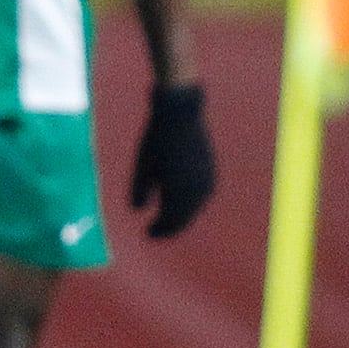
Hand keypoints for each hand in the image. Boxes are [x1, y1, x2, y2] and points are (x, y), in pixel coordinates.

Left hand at [130, 83, 215, 237]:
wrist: (181, 113)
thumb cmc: (156, 139)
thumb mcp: (143, 165)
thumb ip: (140, 190)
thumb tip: (137, 210)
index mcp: (179, 191)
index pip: (170, 220)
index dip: (159, 230)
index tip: (147, 234)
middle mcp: (197, 190)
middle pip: (184, 218)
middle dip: (169, 227)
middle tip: (154, 233)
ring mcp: (207, 180)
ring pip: (194, 208)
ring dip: (180, 217)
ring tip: (166, 221)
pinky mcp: (210, 171)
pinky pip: (200, 196)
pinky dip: (190, 204)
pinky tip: (180, 205)